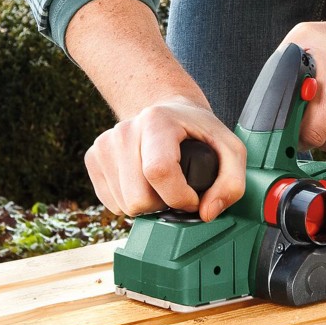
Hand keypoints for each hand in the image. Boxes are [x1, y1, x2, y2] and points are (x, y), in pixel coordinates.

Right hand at [84, 98, 247, 220]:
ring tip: (160, 185)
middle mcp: (125, 130)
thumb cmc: (197, 131)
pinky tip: (143, 184)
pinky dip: (130, 203)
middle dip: (163, 204)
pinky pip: (111, 205)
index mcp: (157, 121)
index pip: (159, 172)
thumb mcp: (230, 150)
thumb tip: (207, 213)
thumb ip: (231, 183)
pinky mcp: (93, 157)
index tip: (193, 197)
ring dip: (147, 205)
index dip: (179, 196)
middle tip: (176, 188)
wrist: (165, 111)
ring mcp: (105, 144)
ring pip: (124, 205)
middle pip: (138, 198)